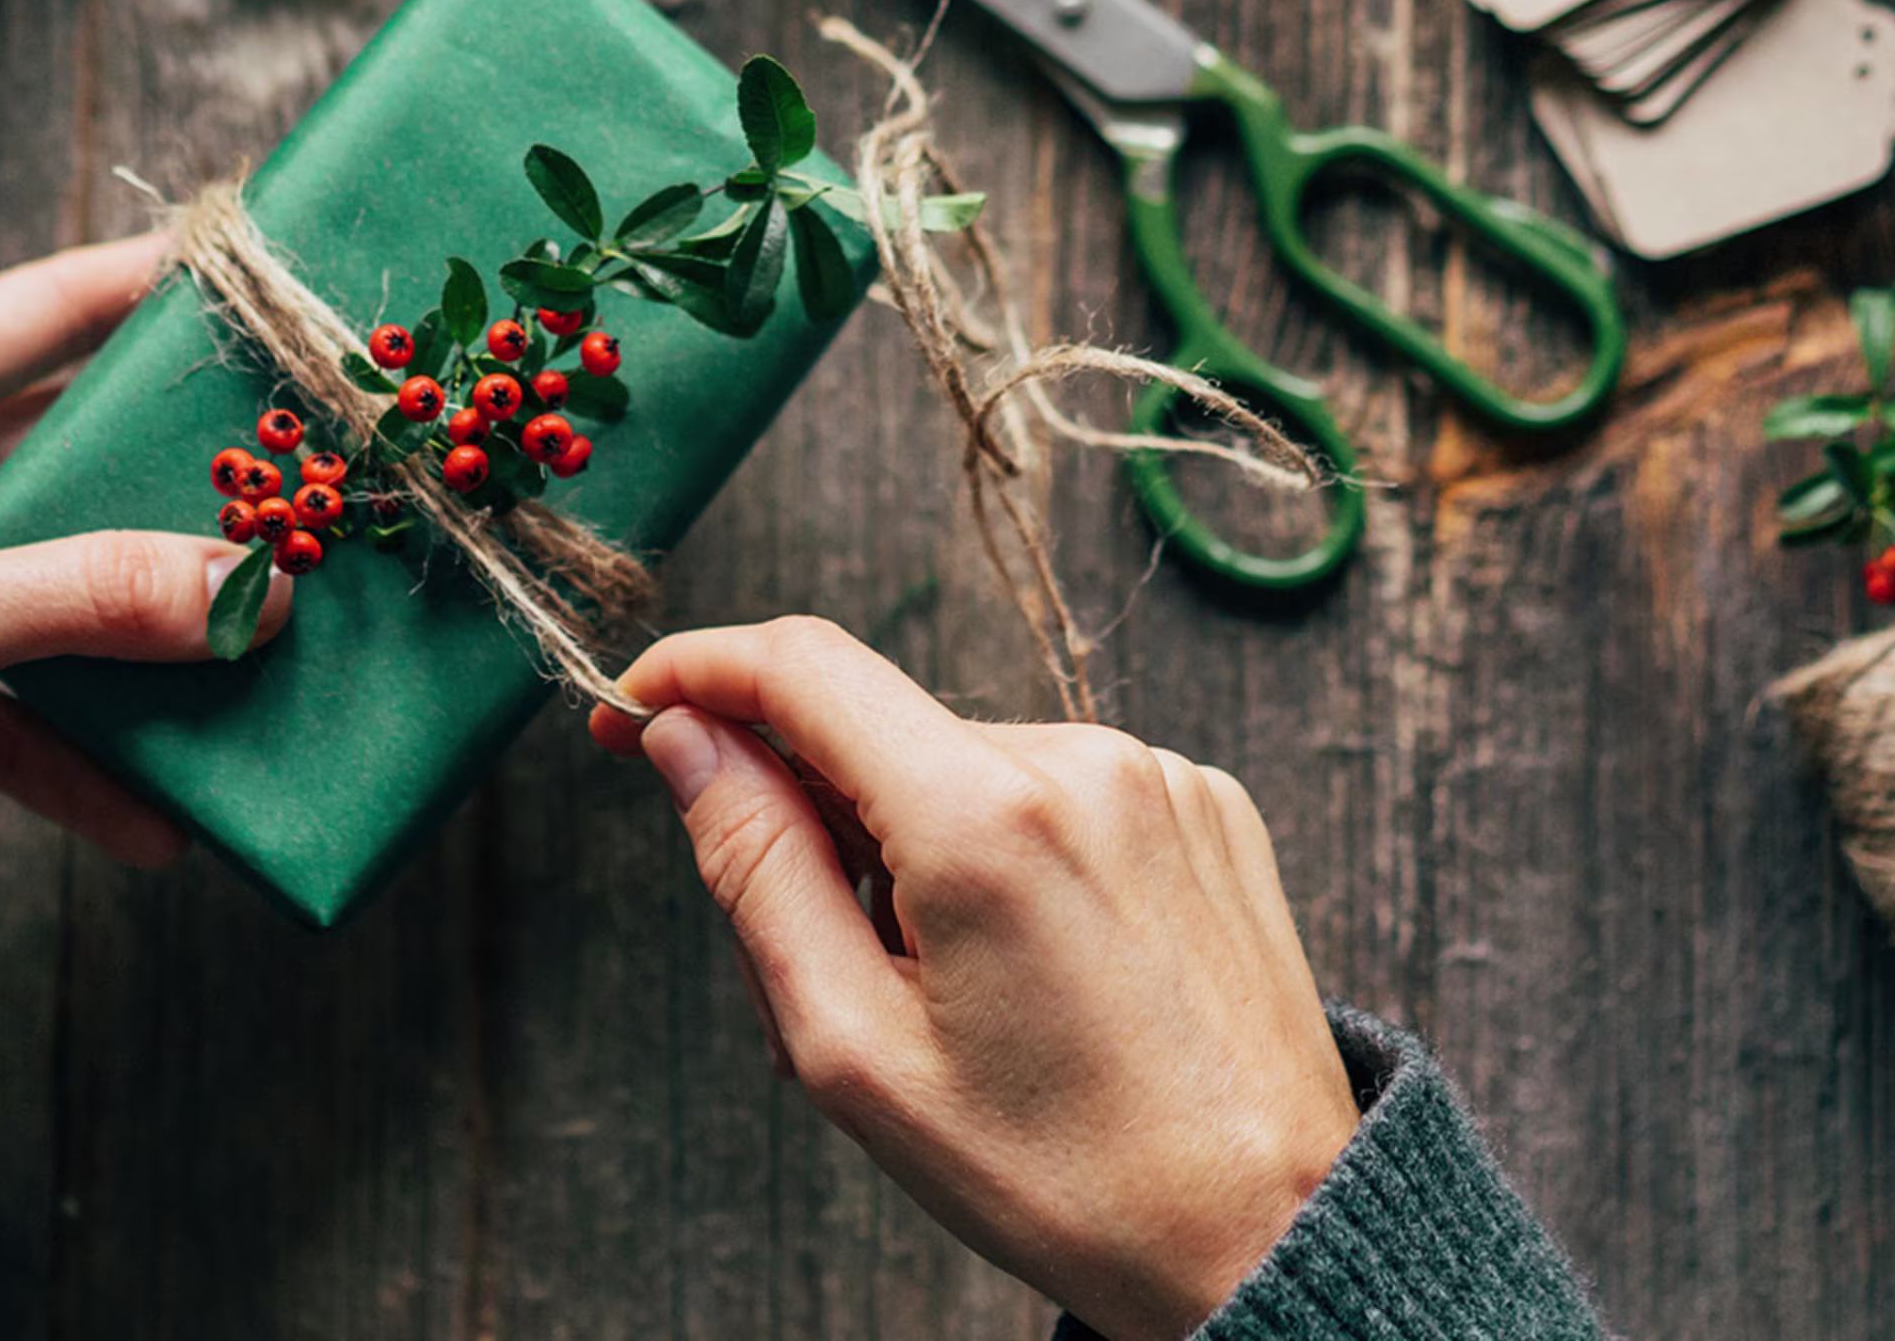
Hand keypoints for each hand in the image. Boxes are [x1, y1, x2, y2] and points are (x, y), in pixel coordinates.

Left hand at [0, 234, 281, 879]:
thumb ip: (80, 599)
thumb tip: (249, 588)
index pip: (26, 313)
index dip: (135, 286)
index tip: (244, 270)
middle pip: (57, 452)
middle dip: (170, 475)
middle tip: (289, 468)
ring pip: (52, 585)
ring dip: (140, 628)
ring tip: (254, 643)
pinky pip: (20, 712)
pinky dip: (85, 759)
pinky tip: (159, 813)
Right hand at [591, 619, 1355, 1340]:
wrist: (1265, 1229)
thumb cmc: (1062, 1173)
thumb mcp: (855, 1049)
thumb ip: (755, 869)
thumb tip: (686, 738)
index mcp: (985, 818)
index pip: (799, 665)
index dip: (692, 673)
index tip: (629, 711)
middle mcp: (1083, 761)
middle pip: (876, 729)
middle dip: (813, 818)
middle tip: (817, 969)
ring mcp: (1160, 775)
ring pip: (964, 763)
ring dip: (913, 845)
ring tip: (952, 999)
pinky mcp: (1209, 803)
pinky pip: (1055, 790)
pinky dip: (1006, 853)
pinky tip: (1033, 972)